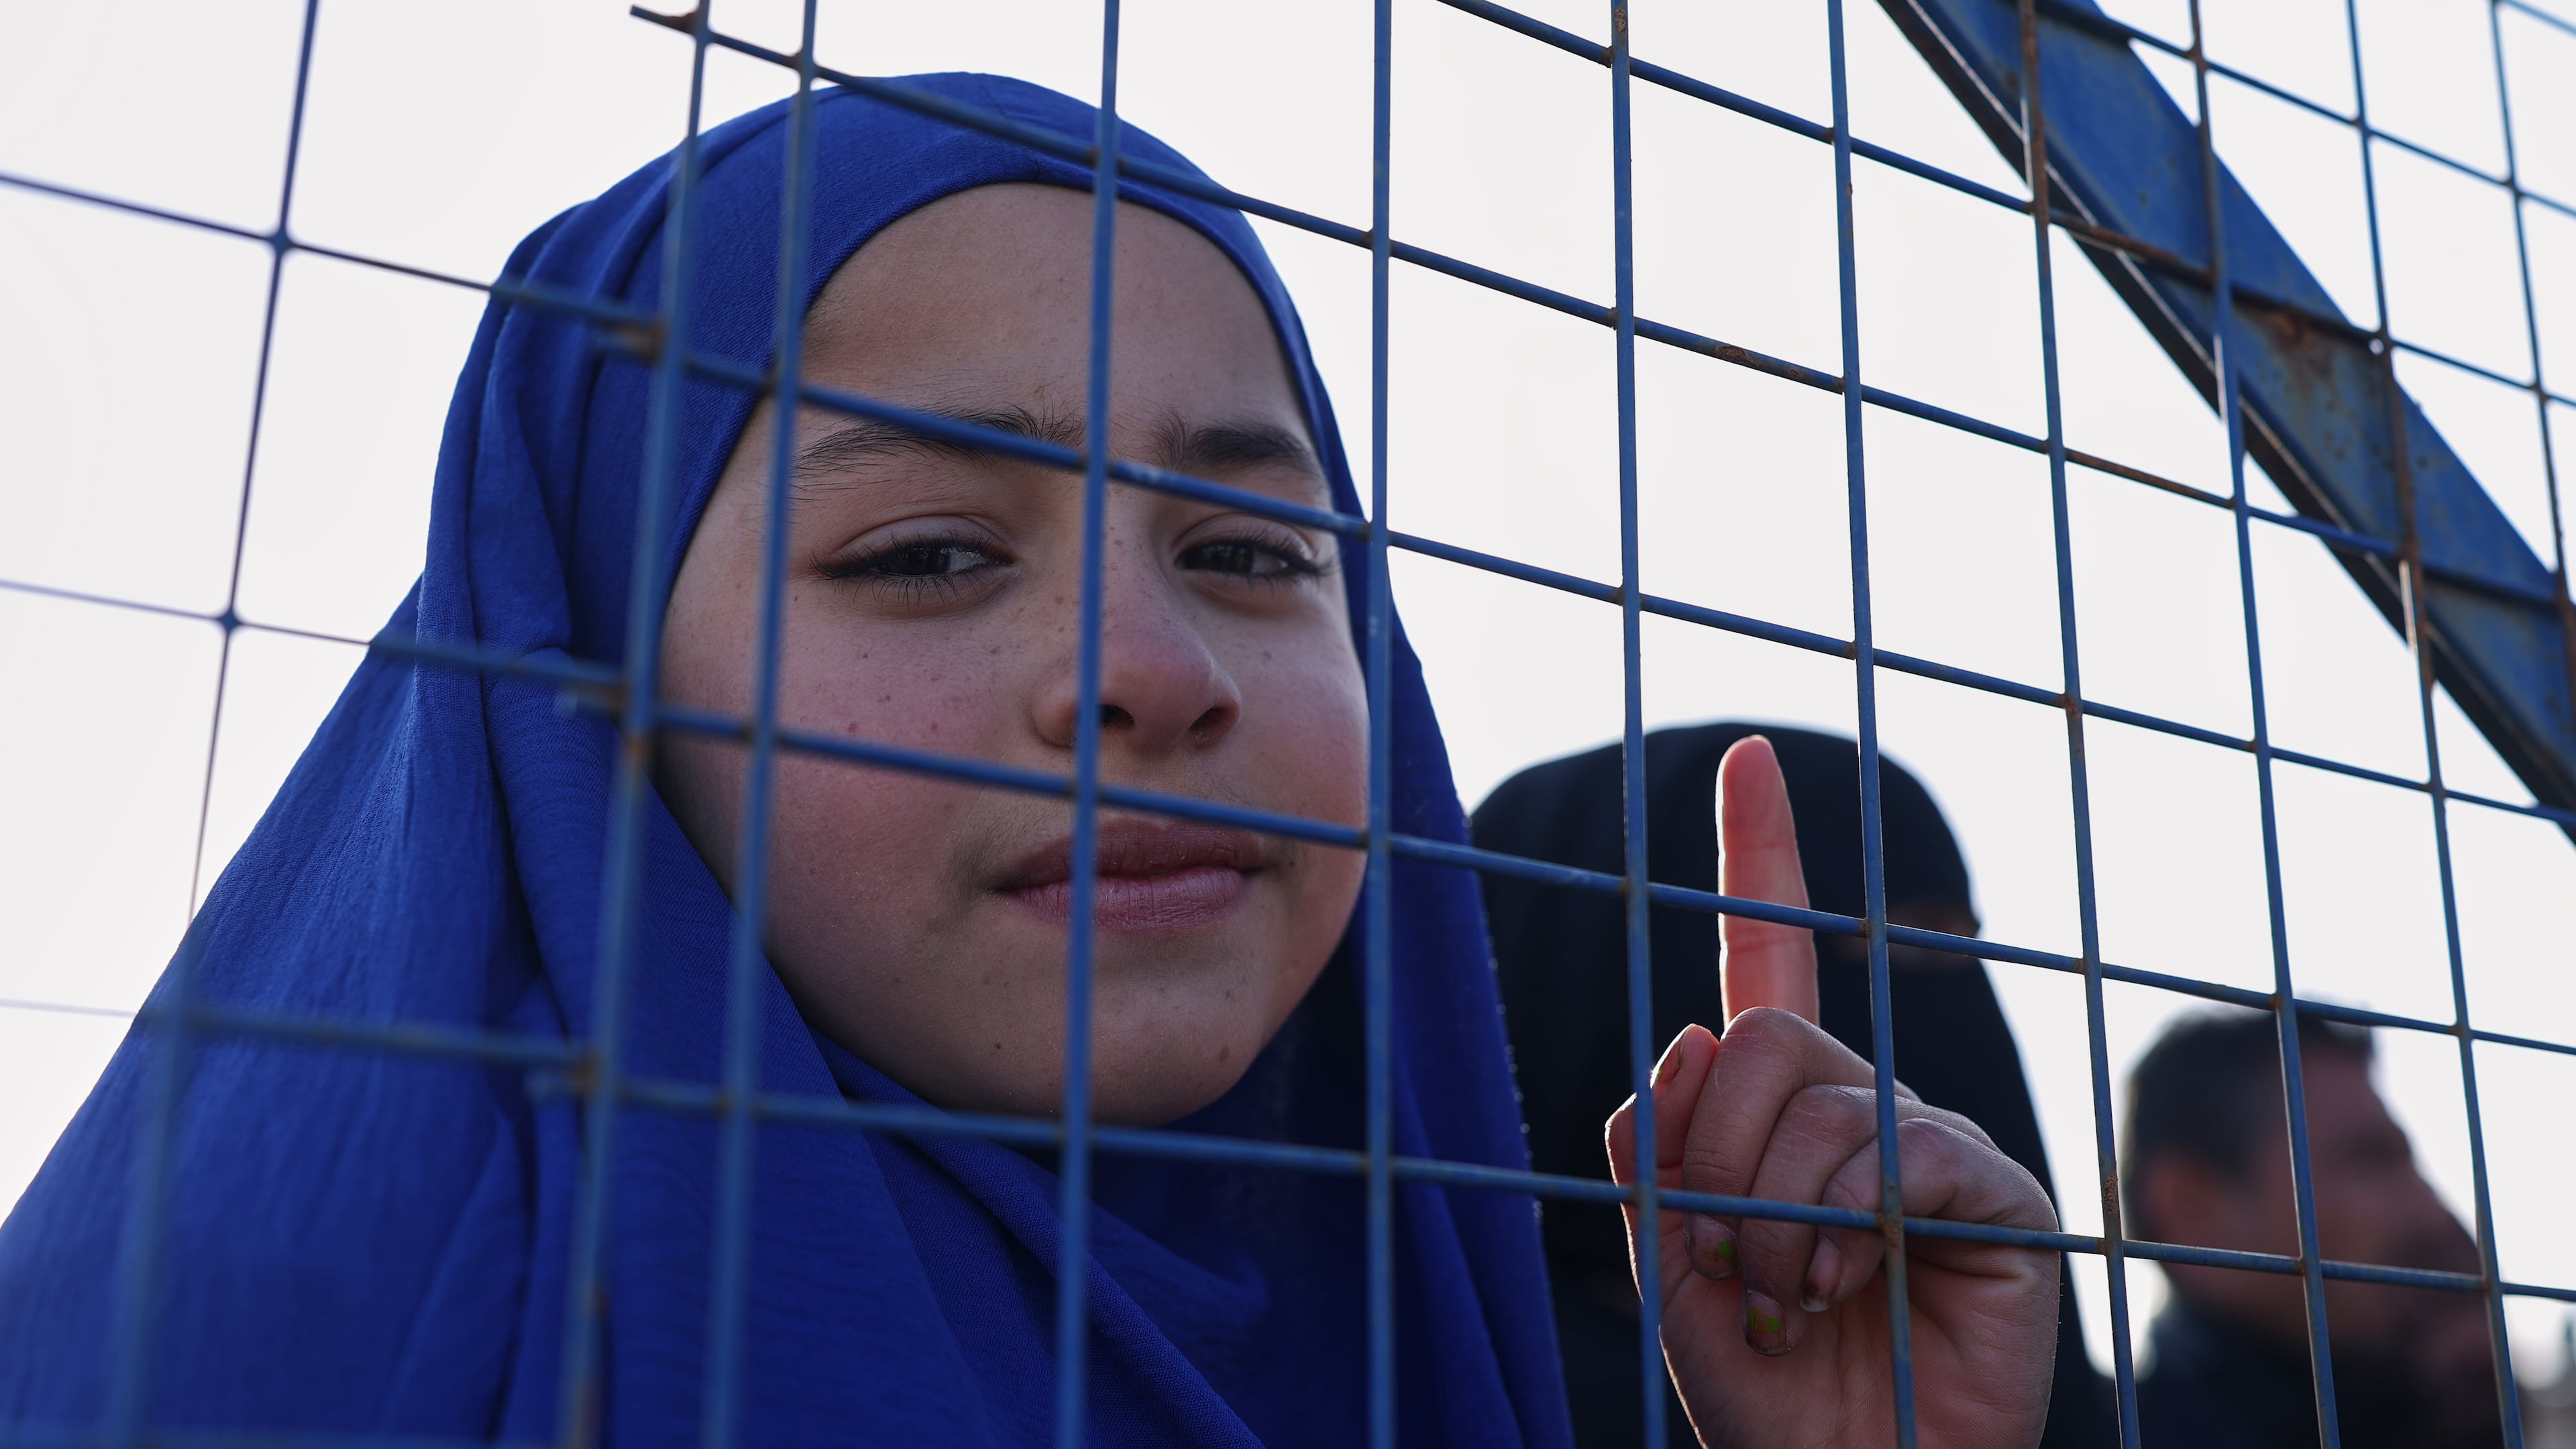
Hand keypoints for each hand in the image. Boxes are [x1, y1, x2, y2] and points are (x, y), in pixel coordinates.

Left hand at [1605, 736, 2060, 1448]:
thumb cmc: (1763, 1385)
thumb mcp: (1669, 1261)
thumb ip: (1657, 1149)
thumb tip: (1692, 1035)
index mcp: (1778, 1110)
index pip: (1767, 956)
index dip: (1759, 855)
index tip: (1746, 756)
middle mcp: (1859, 1103)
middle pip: (1762, 1029)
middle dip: (1715, 1148)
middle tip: (1730, 1253)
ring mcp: (1931, 1140)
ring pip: (1817, 1095)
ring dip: (1770, 1211)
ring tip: (1791, 1295)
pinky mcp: (1994, 1188)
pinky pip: (1897, 1148)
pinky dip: (1842, 1221)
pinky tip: (1843, 1285)